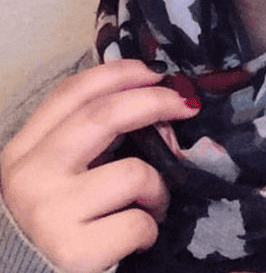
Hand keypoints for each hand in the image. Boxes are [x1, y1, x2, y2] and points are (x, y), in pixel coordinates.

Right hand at [0, 59, 198, 272]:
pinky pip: (139, 221)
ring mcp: (47, 212)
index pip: (70, 95)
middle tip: (188, 106)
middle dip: (155, 102)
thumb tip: (155, 96)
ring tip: (145, 210)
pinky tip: (133, 242)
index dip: (119, 74)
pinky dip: (148, 230)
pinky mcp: (73, 249)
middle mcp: (27, 177)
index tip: (157, 71)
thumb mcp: (68, 175)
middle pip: (103, 116)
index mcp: (23, 153)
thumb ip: (93, 139)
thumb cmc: (69, 225)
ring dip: (157, 191)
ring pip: (134, 172)